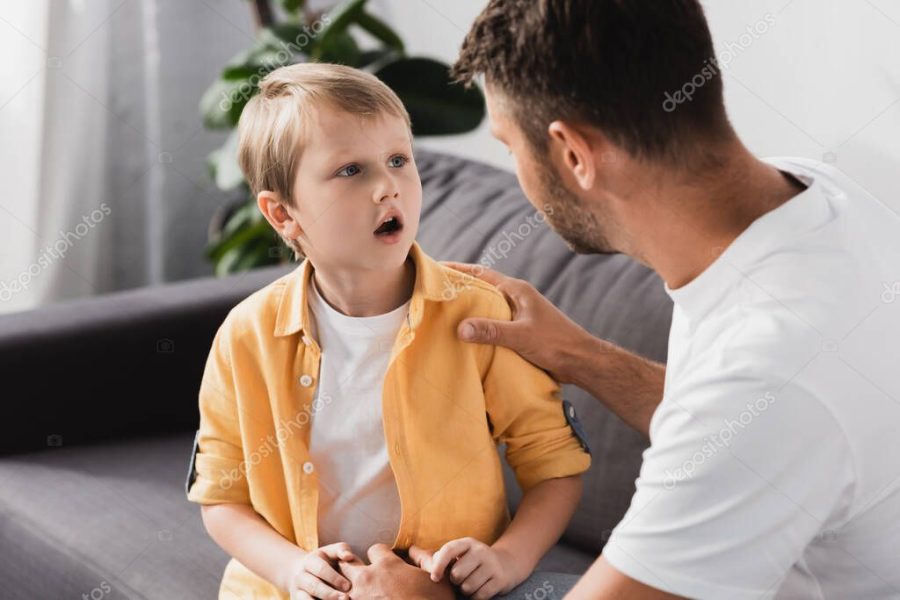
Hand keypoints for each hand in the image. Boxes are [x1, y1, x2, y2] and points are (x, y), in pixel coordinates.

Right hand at [284, 542, 356, 599]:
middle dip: (330, 593)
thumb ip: (342, 550)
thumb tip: (349, 557)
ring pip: (306, 599)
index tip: (348, 586)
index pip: (321, 569)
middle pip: (314, 586)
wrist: (302, 571)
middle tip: (346, 598)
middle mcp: (300, 576)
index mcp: (310, 561)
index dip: (335, 578)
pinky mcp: (297, 599)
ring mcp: (297, 590)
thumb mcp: (331, 552)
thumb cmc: (325, 561)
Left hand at [339, 543, 454, 599]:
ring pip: (341, 585)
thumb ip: (422, 558)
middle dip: (353, 566)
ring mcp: (360, 598)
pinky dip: (350, 599)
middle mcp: (368, 578)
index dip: (380, 555)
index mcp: (387, 565)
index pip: (375, 549)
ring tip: (355, 591)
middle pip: (348, 563)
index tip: (385, 562)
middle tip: (362, 575)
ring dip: (347, 586)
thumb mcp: (434, 576)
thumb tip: (413, 550)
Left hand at [415, 537, 523, 599]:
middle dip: (455, 582)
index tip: (434, 578)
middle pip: (457, 574)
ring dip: (465, 591)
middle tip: (460, 580)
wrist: (507, 563)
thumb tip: (411, 551)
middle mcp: (480, 551)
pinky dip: (475, 597)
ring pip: (467, 587)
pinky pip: (479, 596)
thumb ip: (440, 555)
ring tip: (470, 584)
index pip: (449, 550)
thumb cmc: (474, 560)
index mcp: (467, 543)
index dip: (439, 565)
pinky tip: (479, 590)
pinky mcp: (499, 579)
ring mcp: (492, 565)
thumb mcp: (461, 553)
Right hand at [443, 262, 596, 383]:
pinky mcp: (521, 330)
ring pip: (488, 307)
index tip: (438, 268)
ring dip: (470, 310)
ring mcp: (519, 314)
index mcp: (517, 290)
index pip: (481, 274)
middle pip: (482, 289)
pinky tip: (468, 337)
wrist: (581, 361)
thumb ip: (492, 330)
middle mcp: (517, 298)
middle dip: (460, 290)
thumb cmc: (556, 343)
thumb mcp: (521, 335)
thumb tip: (460, 328)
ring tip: (445, 316)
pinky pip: (494, 324)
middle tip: (435, 294)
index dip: (459, 270)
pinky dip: (480, 327)